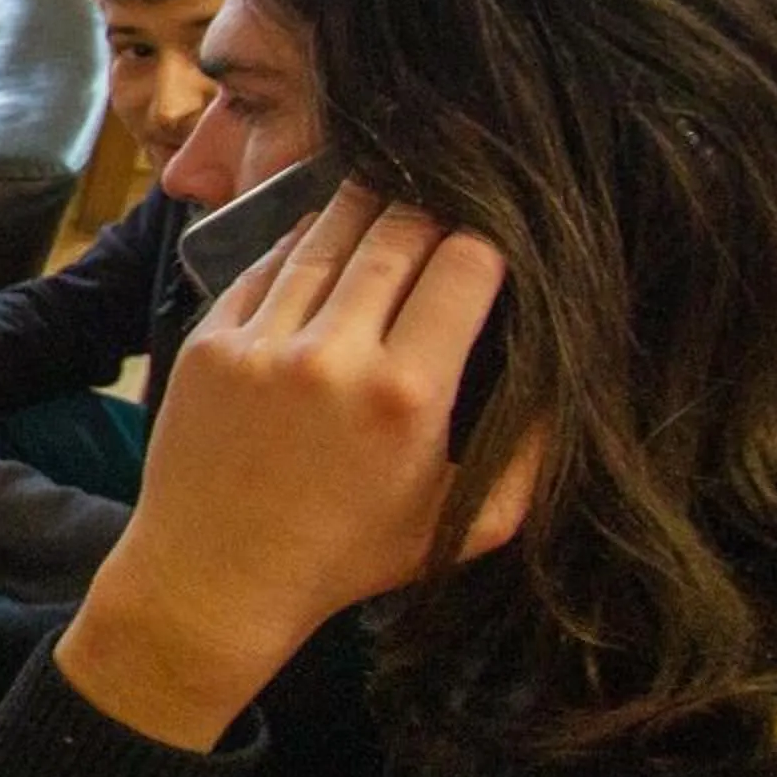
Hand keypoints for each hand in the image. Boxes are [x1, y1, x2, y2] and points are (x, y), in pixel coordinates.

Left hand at [59, 188, 538, 750]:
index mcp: (407, 395)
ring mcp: (261, 344)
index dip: (486, 244)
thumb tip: (568, 385)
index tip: (489, 249)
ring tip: (387, 197)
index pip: (465, 265)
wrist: (213, 579)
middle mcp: (333, 356)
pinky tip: (320, 240)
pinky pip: (264, 266)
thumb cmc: (345, 558)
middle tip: (441, 208)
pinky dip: (298, 245)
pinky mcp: (208, 342)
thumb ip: (528, 459)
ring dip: (362, 210)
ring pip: (324, 238)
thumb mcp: (460, 525)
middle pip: (396, 235)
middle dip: (427, 213)